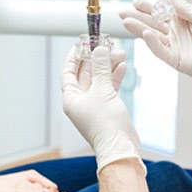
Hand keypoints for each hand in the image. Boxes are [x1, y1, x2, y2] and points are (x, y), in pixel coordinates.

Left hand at [61, 46, 144, 173]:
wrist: (121, 147)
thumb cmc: (106, 123)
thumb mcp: (102, 89)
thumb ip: (100, 67)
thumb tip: (99, 50)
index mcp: (71, 98)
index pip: (68, 72)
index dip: (74, 57)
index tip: (81, 44)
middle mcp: (80, 101)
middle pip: (86, 74)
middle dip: (96, 59)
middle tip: (105, 45)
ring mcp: (94, 105)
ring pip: (99, 80)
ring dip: (108, 66)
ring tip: (119, 53)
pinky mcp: (107, 108)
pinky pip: (109, 88)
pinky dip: (114, 77)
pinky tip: (122, 66)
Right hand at [120, 0, 191, 100]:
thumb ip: (184, 8)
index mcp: (180, 22)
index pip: (159, 13)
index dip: (147, 7)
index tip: (136, 1)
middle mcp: (174, 34)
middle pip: (151, 24)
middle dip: (136, 17)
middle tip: (122, 11)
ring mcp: (174, 47)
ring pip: (152, 37)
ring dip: (139, 29)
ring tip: (126, 21)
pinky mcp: (176, 60)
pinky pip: (161, 51)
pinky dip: (153, 43)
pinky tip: (146, 34)